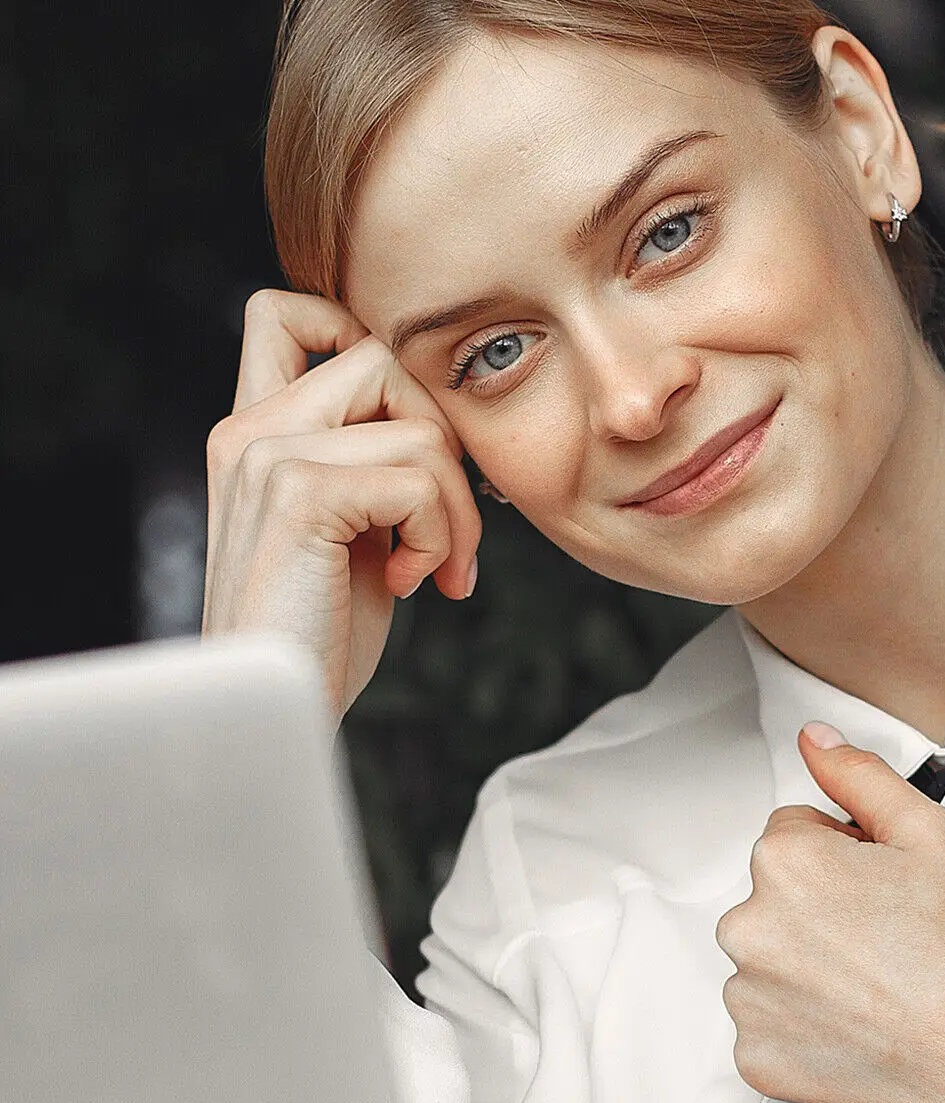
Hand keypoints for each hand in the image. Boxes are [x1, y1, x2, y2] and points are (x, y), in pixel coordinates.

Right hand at [202, 289, 482, 722]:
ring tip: (436, 571)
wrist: (271, 707)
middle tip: (451, 532)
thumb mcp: (346, 534)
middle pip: (382, 358)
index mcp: (251, 433)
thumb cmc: (316, 633)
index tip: (409, 428)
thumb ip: (366, 468)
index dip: (358, 335)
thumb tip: (443, 430)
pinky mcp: (300, 495)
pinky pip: (418, 480)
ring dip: (457, 510)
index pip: (284, 314)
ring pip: (418, 427)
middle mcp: (248, 431)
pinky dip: (442, 537)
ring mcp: (267, 456)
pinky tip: (415, 586)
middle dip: (444, 444)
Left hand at [714, 722, 944, 1102]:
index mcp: (785, 863)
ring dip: (810, 971)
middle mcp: (749, 929)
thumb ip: (861, 777)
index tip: (887, 893)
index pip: (796, 834)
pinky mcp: (759, 1060)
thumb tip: (816, 742)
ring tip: (882, 990)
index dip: (849, 857)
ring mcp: (749, 1002)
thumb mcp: (932, 836)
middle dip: (822, 912)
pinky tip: (862, 1030)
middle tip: (891, 943)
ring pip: (772, 964)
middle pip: (777, 900)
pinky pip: (772, 1030)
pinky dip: (807, 1030)